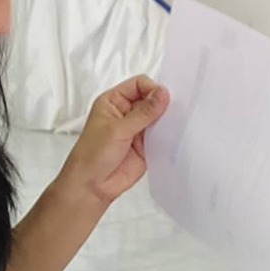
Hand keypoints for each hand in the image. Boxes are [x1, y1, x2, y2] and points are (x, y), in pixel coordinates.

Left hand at [58, 75, 169, 207]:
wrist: (92, 186)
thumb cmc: (92, 155)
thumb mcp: (118, 129)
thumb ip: (143, 112)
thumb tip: (162, 93)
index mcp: (113, 102)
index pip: (139, 84)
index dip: (152, 88)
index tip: (163, 98)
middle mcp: (126, 113)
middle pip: (152, 99)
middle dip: (164, 103)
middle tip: (177, 109)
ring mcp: (137, 129)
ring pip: (160, 117)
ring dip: (168, 120)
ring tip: (177, 124)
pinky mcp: (147, 145)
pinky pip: (163, 135)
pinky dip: (170, 135)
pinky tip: (176, 136)